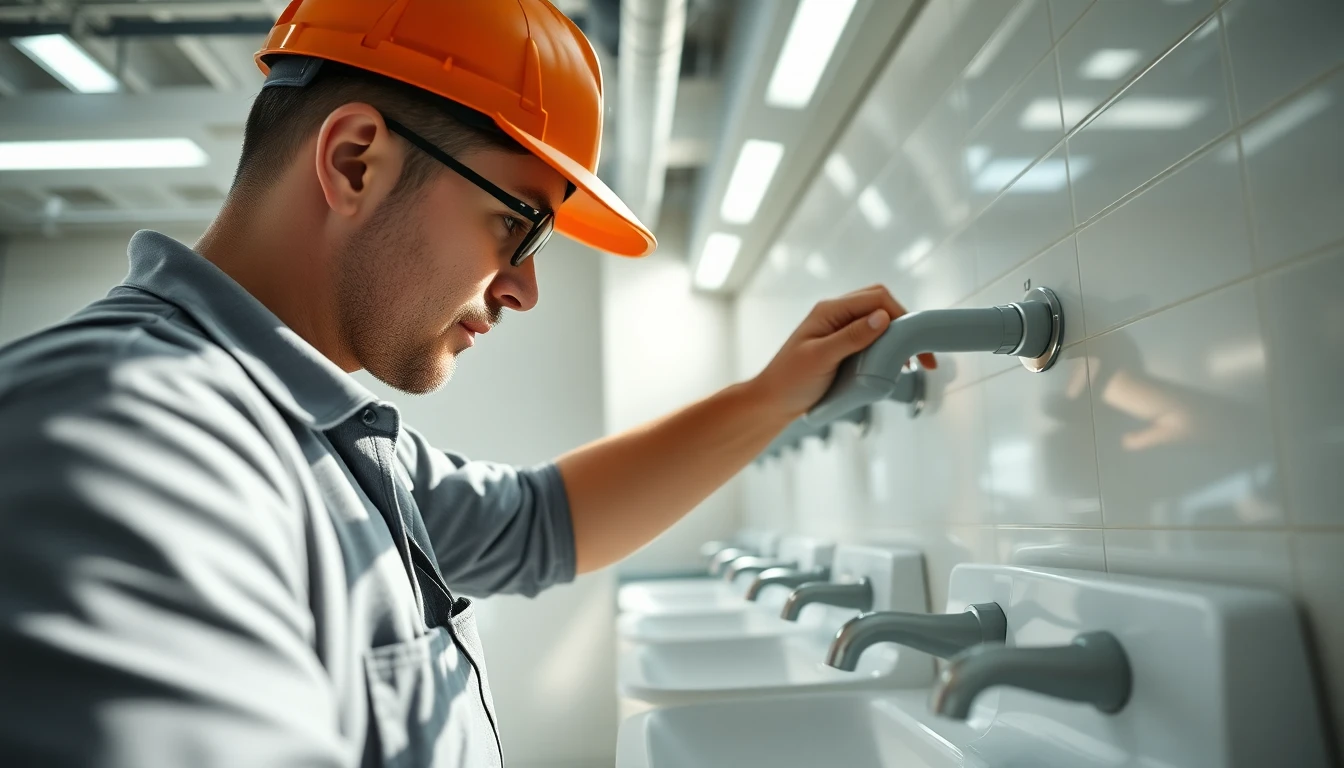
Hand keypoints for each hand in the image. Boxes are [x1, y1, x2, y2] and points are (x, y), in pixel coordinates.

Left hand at [749, 285, 936, 419]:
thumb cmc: (791, 381)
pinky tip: (893, 364)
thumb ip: (851, 337)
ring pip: (877, 319)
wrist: (772, 403)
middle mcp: (835, 314)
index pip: (876, 298)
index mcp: (830, 311)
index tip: (915, 344)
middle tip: (919, 354)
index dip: (902, 316)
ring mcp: (838, 328)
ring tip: (909, 362)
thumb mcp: (821, 359)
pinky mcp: (841, 344)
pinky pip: (870, 336)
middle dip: (904, 323)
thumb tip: (883, 318)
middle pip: (880, 303)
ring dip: (896, 336)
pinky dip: (886, 346)